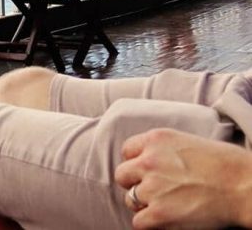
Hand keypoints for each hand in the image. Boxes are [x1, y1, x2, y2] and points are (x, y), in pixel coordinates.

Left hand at [115, 128, 251, 228]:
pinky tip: (166, 220)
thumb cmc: (225, 164)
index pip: (127, 150)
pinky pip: (138, 222)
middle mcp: (149, 160)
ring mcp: (152, 187)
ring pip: (129, 200)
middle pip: (122, 175)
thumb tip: (146, 160)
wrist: (243, 185)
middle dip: (135, 184)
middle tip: (154, 191)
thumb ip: (162, 149)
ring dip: (143, 205)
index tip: (148, 172)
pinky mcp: (159, 213)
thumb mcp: (186, 142)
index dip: (137, 163)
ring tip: (165, 206)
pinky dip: (150, 224)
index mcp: (156, 140)